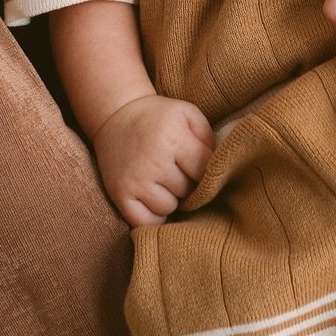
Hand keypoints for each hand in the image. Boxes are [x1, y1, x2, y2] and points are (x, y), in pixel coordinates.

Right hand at [91, 93, 213, 226]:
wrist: (116, 115)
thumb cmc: (158, 116)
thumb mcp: (187, 113)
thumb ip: (208, 137)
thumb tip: (219, 166)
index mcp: (173, 137)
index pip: (204, 170)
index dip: (206, 171)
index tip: (201, 167)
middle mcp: (153, 161)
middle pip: (187, 190)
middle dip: (187, 183)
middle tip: (178, 169)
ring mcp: (135, 180)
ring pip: (169, 207)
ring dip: (171, 198)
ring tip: (164, 181)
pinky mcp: (120, 194)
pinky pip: (146, 222)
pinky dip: (154, 215)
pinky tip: (154, 198)